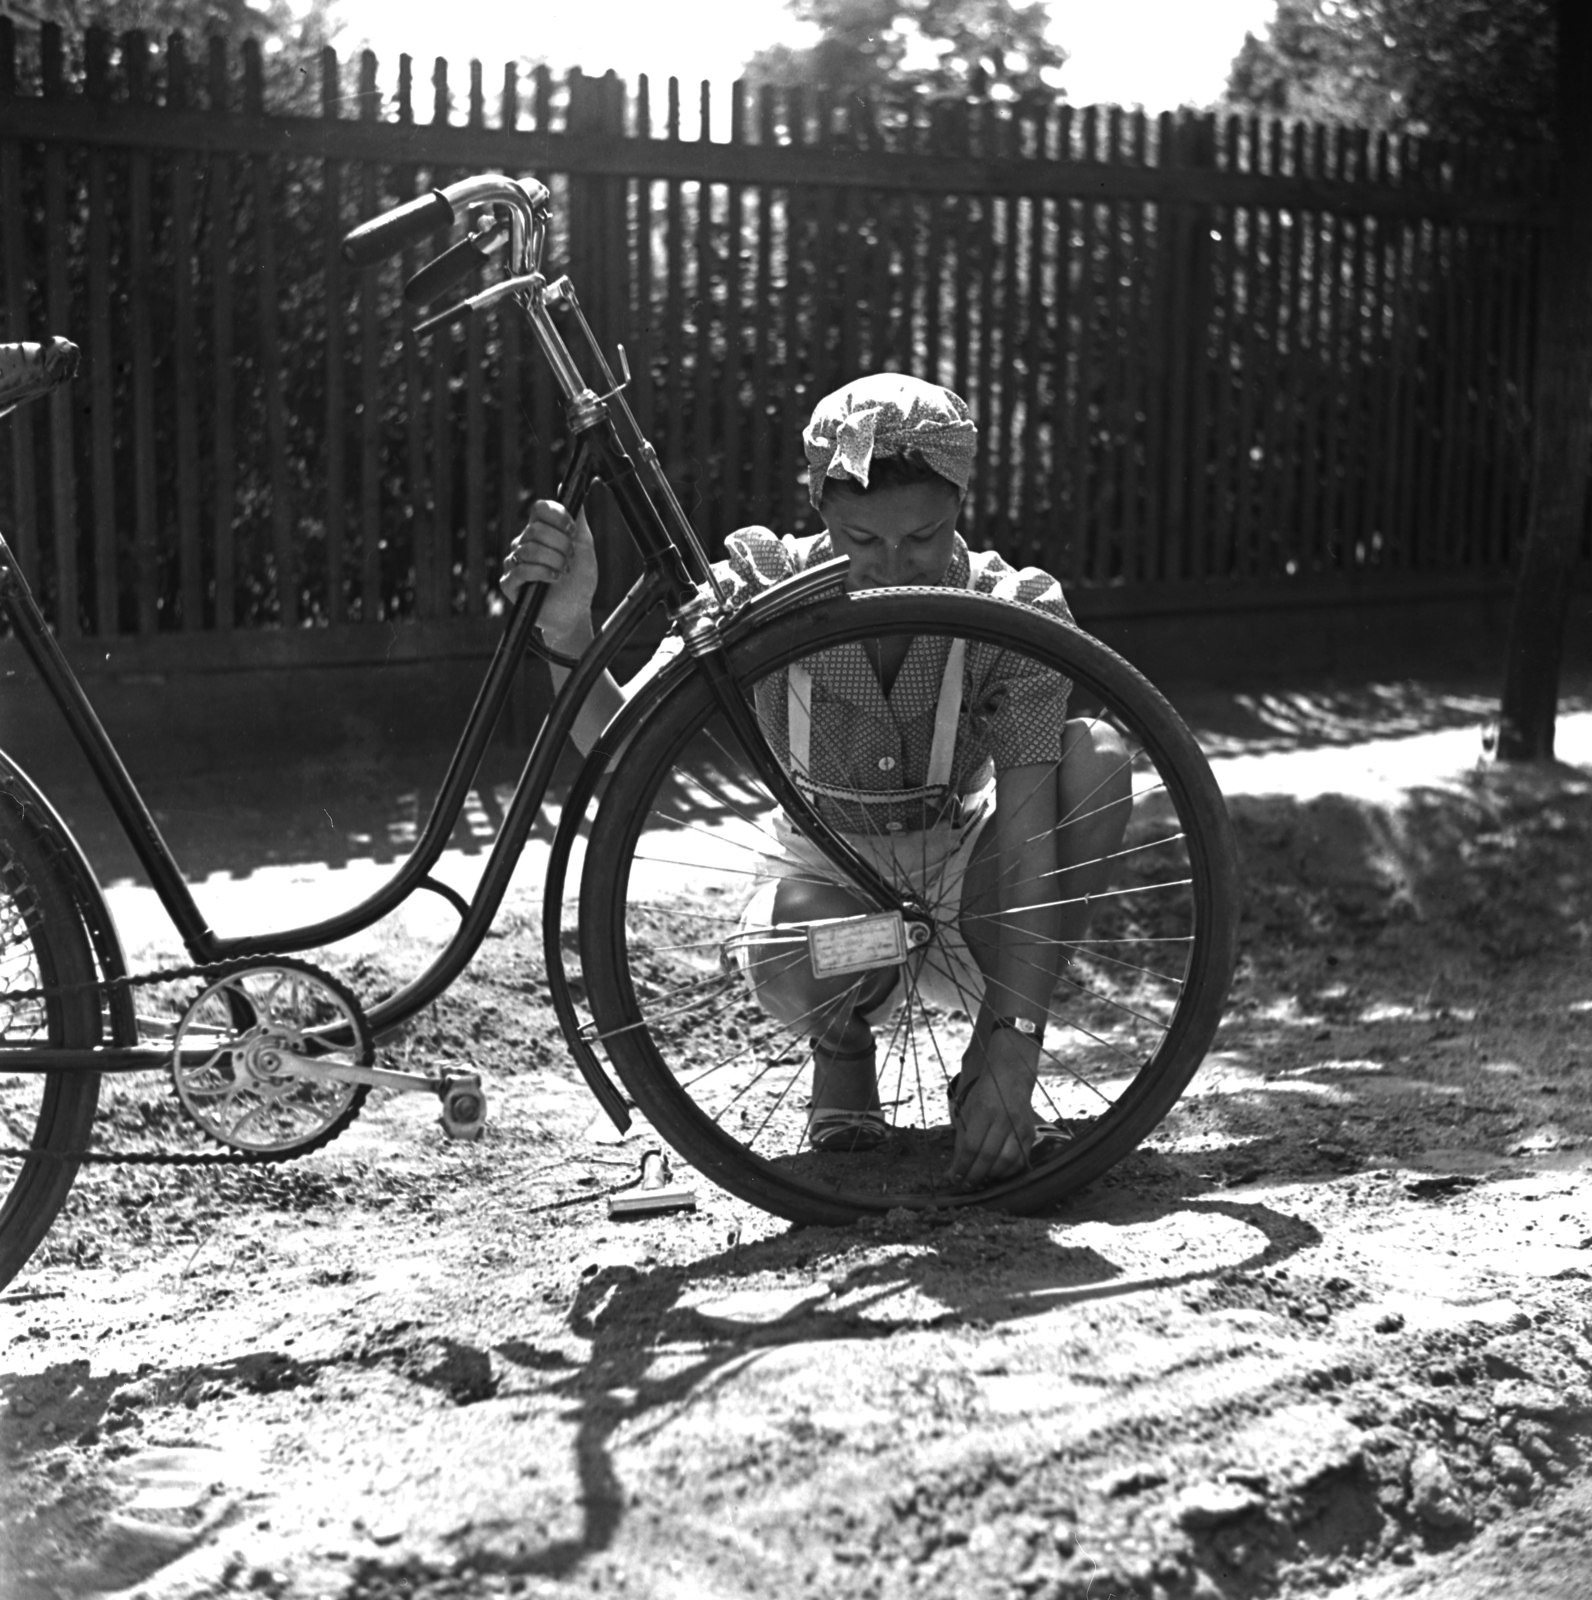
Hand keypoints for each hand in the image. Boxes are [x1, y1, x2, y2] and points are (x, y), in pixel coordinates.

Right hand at [499, 499, 599, 647]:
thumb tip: (566, 488)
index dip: (557, 516)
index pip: (539, 509)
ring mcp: (513, 563)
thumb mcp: (584, 546)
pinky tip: (553, 579)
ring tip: (564, 572)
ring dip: (554, 561)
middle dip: (560, 545)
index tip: (572, 531)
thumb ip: (577, 519)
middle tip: (571, 559)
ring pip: (529, 549)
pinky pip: (520, 569)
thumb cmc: (579, 580)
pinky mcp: (508, 583)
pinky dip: (541, 573)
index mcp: (539, 531)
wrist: (575, 612)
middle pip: (535, 529)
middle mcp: (523, 543)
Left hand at [948, 1029, 1038, 1187]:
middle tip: (966, 1184)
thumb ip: (961, 1143)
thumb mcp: (967, 1113)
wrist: (1010, 1080)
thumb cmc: (984, 1098)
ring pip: (1007, 1161)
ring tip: (980, 1179)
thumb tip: (952, 1174)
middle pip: (989, 1155)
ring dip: (991, 1176)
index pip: (972, 1145)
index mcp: (984, 1110)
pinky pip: (1020, 1160)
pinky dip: (1007, 1172)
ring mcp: (1020, 1126)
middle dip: (975, 1175)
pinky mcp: (1030, 1134)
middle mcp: (1005, 1118)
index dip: (962, 1165)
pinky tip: (996, 1174)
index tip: (954, 1178)